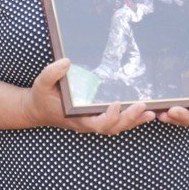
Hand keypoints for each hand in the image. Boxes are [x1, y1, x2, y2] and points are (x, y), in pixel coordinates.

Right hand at [23, 58, 154, 134]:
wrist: (37, 109)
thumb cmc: (40, 97)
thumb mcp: (40, 84)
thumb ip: (51, 73)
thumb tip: (66, 61)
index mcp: (76, 119)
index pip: (97, 124)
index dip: (110, 117)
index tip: (117, 103)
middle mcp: (87, 123)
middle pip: (113, 128)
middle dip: (129, 119)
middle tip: (143, 105)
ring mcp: (93, 121)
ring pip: (118, 127)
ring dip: (135, 121)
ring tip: (151, 112)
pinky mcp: (97, 117)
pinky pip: (117, 122)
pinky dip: (132, 119)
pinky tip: (146, 112)